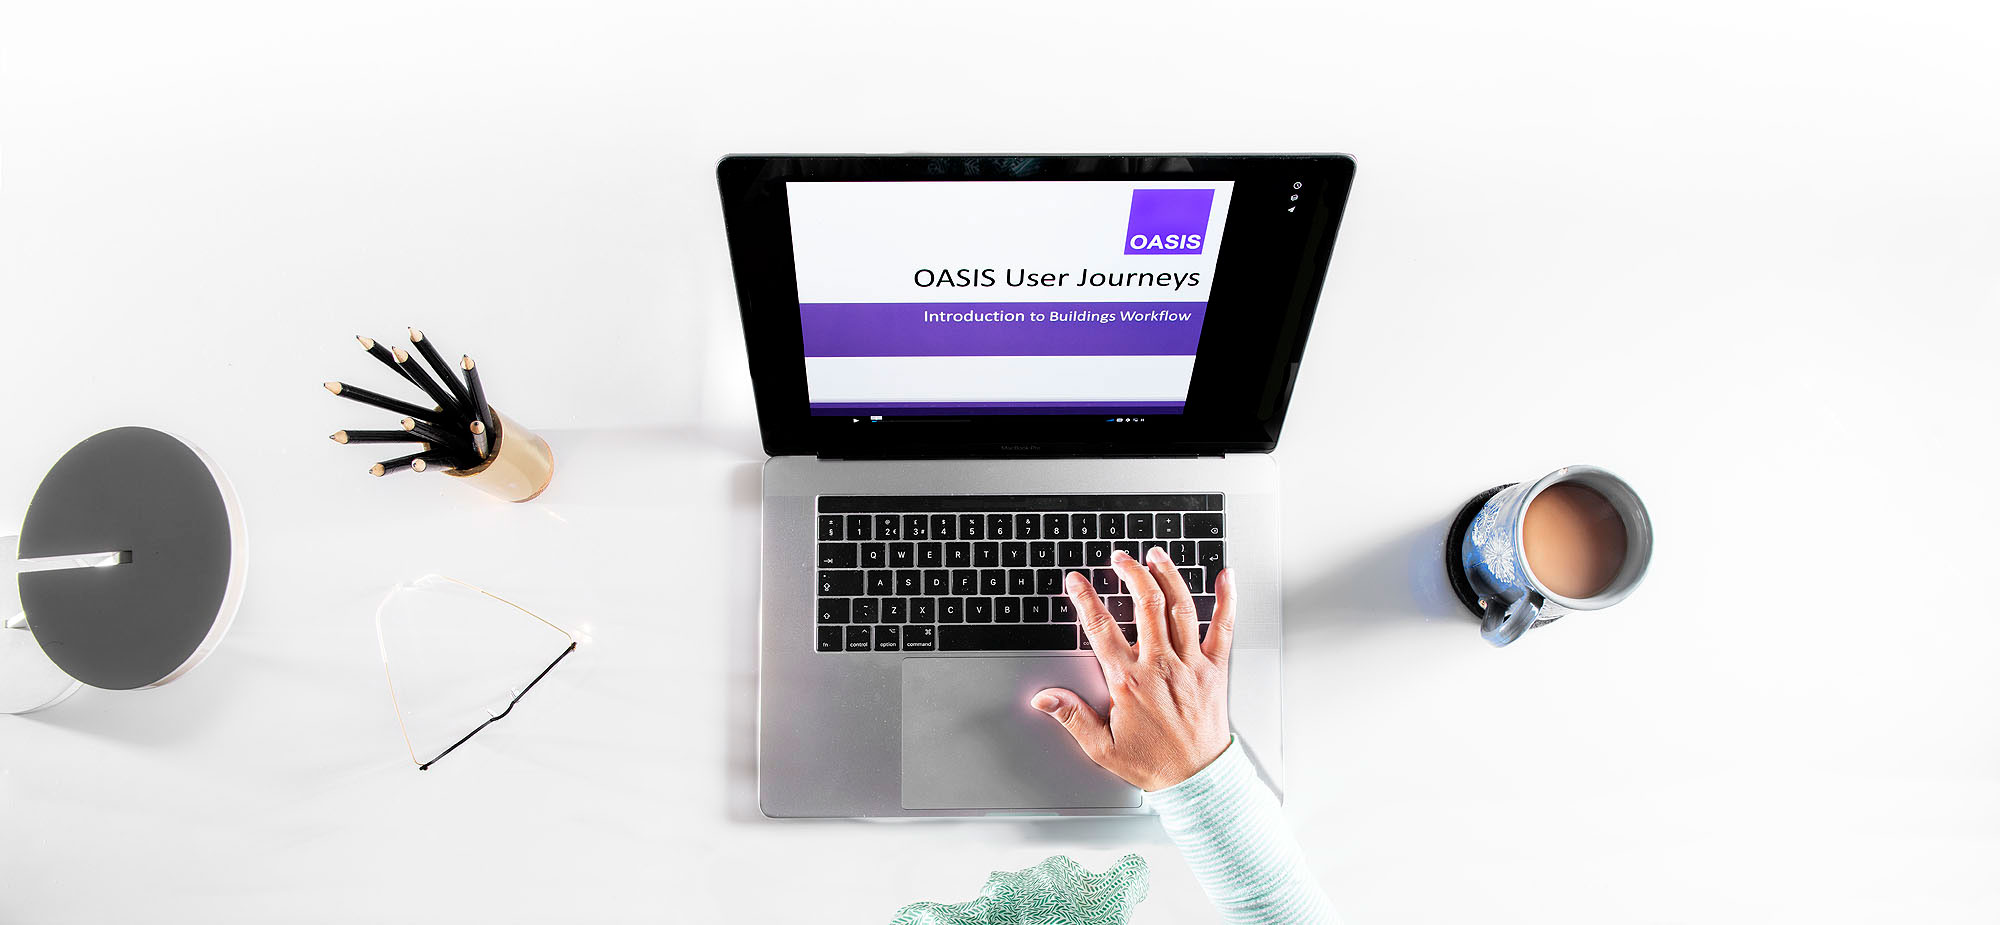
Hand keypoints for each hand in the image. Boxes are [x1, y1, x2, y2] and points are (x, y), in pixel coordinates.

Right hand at [1030, 547, 1236, 790]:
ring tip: (1156, 555)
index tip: (1077, 582)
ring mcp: (1191, 664)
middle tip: (1121, 558)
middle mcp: (1161, 666)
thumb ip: (1072, 717)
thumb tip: (1044, 698)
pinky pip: (1223, 627)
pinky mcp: (1215, 669)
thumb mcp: (1102, 746)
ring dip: (1168, 575)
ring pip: (1180, 607)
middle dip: (1131, 573)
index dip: (1086, 599)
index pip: (1101, 629)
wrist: (1197, 780)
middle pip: (1146, 604)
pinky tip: (1224, 577)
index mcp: (1130, 681)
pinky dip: (1226, 599)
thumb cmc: (1153, 763)